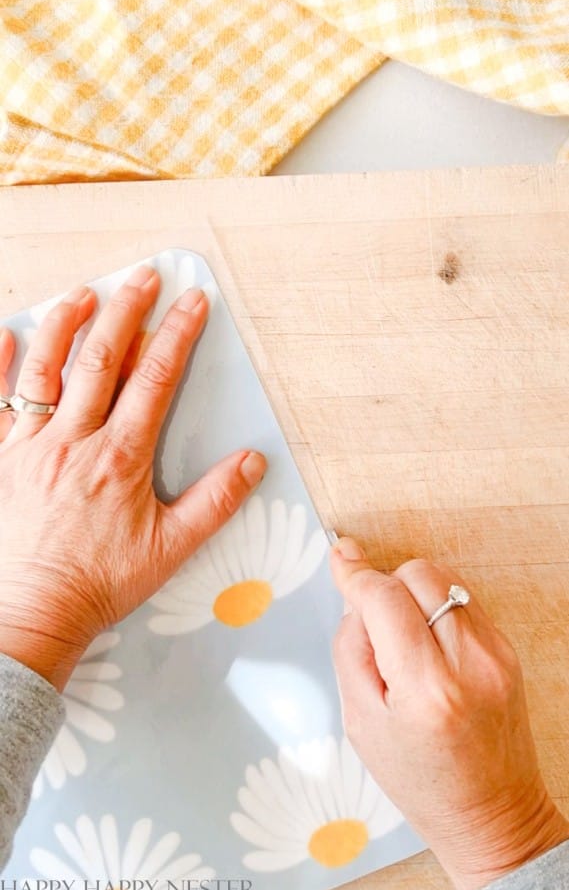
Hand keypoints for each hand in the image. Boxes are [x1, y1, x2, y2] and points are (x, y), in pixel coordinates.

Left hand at [0, 265, 265, 691]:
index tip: (192, 301)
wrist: (34, 613)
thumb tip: (252, 462)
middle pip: (102, 360)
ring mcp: (30, 445)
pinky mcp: (0, 458)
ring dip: (66, 325)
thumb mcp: (171, 548)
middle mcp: (74, 440)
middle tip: (143, 276)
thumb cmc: (100, 582)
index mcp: (120, 457)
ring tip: (83, 293)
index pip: (155, 380)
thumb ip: (215, 501)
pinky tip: (6, 333)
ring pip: (46, 370)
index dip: (177, 335)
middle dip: (126, 311)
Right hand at [331, 537, 568, 889]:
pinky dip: (436, 609)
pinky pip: (462, 601)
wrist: (493, 816)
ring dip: (412, 594)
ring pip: (443, 579)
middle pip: (418, 574)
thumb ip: (352, 651)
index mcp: (427, 690)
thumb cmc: (423, 782)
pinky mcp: (507, 651)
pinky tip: (428, 647)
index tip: (339, 555)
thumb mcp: (362, 725)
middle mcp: (469, 663)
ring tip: (403, 641)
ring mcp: (495, 654)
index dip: (355, 573)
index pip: (385, 599)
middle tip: (374, 625)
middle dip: (386, 585)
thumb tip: (353, 597)